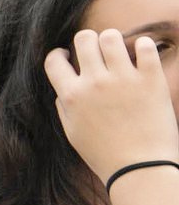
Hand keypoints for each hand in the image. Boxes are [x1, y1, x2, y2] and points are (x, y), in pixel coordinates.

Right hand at [46, 28, 178, 185]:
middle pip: (84, 38)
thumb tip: (64, 89)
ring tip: (120, 52)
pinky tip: (143, 54)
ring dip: (113, 41)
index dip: (59, 54)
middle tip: (97, 52)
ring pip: (111, 36)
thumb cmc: (104, 155)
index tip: (68, 57)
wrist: (141, 168)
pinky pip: (146, 46)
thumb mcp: (72, 133)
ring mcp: (123, 79)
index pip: (54, 60)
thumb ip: (63, 108)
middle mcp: (94, 83)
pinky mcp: (150, 80)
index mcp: (71, 96)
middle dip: (87, 41)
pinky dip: (144, 46)